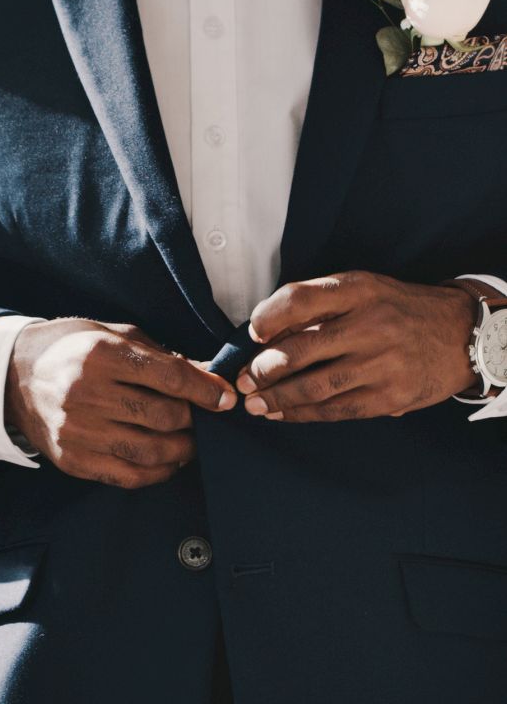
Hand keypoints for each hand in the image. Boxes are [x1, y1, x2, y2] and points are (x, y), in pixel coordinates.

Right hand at [5, 318, 236, 487]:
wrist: (13, 377)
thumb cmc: (71, 348)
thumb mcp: (115, 335)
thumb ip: (163, 357)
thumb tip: (210, 376)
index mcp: (100, 354)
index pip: (169, 377)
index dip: (206, 390)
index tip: (226, 398)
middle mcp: (86, 394)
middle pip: (164, 416)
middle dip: (196, 420)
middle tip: (208, 418)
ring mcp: (77, 431)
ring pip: (151, 451)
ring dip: (184, 449)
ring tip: (192, 440)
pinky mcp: (72, 460)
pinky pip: (128, 476)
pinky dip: (159, 472)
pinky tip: (170, 461)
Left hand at [236, 271, 477, 422]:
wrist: (459, 335)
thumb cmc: (398, 309)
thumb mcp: (365, 289)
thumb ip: (321, 305)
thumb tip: (269, 332)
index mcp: (359, 290)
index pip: (301, 299)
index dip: (269, 317)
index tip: (253, 333)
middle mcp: (370, 325)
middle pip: (302, 349)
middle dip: (264, 369)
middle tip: (244, 379)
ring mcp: (382, 364)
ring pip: (315, 386)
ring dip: (277, 398)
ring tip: (255, 403)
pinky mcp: (389, 398)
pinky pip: (336, 410)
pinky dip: (303, 414)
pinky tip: (283, 414)